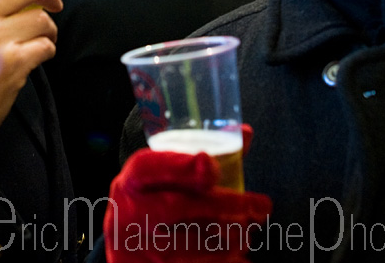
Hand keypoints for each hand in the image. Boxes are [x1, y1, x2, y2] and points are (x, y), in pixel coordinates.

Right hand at [104, 126, 271, 262]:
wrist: (123, 245)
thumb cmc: (154, 199)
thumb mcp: (164, 176)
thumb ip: (202, 158)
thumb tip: (246, 133)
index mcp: (131, 181)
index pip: (148, 168)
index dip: (179, 165)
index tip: (210, 163)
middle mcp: (128, 213)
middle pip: (175, 207)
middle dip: (224, 205)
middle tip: (261, 206)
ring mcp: (136, 247)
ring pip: (187, 243)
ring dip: (229, 238)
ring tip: (252, 231)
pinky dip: (220, 262)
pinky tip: (240, 258)